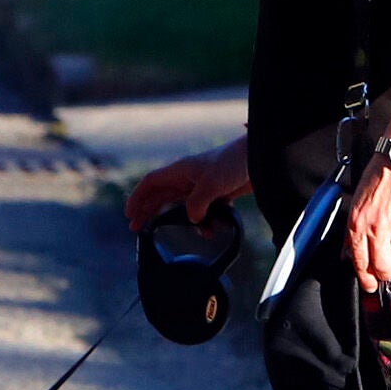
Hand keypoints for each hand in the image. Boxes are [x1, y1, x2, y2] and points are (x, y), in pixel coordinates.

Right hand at [126, 138, 249, 230]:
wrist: (260, 157)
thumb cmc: (233, 162)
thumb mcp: (211, 184)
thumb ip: (197, 204)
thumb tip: (192, 220)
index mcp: (181, 170)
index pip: (151, 183)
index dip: (137, 198)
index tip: (129, 214)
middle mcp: (188, 177)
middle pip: (161, 196)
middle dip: (149, 212)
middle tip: (138, 229)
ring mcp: (202, 185)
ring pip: (183, 205)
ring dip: (185, 220)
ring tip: (194, 232)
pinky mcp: (218, 193)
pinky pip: (205, 210)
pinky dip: (207, 220)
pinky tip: (214, 229)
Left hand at [350, 164, 390, 290]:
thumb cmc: (377, 179)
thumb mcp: (356, 204)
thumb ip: (351, 231)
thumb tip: (347, 254)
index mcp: (358, 225)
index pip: (360, 261)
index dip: (366, 278)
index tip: (370, 285)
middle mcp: (376, 229)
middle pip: (384, 267)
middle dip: (386, 273)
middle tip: (388, 271)